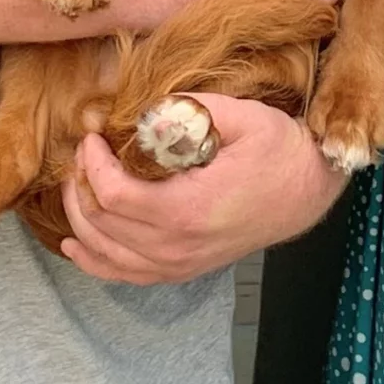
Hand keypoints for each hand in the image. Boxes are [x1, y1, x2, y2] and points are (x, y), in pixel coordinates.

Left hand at [59, 94, 348, 284]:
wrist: (307, 190)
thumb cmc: (277, 150)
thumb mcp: (240, 115)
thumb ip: (189, 108)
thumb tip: (143, 111)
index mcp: (189, 208)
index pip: (113, 195)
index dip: (92, 165)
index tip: (92, 137)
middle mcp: (179, 246)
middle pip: (102, 225)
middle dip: (81, 185)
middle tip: (83, 154)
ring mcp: (180, 264)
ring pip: (107, 254)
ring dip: (81, 219)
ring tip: (76, 186)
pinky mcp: (183, 270)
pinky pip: (126, 275)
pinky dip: (95, 262)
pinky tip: (76, 245)